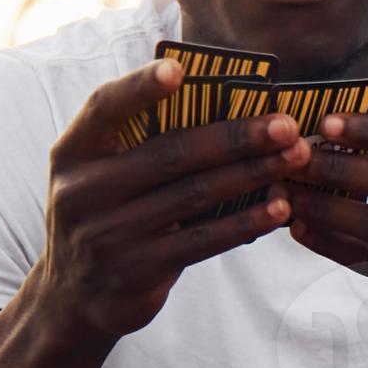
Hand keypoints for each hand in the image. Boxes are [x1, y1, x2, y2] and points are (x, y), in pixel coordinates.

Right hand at [23, 59, 309, 345]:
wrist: (75, 296)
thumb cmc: (106, 215)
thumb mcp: (99, 175)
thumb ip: (138, 142)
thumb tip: (225, 107)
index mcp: (73, 153)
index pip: (104, 108)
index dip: (140, 88)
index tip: (179, 70)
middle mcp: (83, 191)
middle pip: (171, 154)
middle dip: (236, 136)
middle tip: (285, 125)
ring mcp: (108, 233)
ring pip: (195, 195)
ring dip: (253, 174)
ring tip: (295, 158)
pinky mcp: (138, 270)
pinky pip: (203, 240)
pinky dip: (246, 221)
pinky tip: (280, 207)